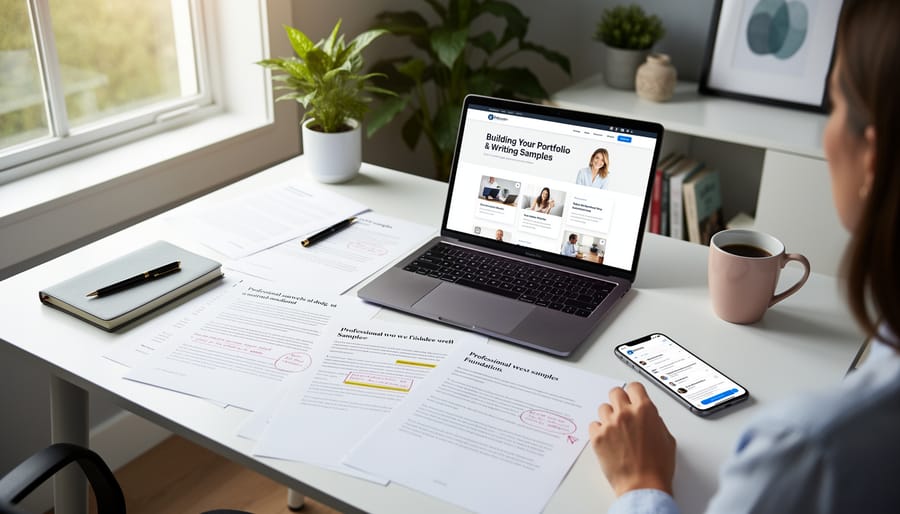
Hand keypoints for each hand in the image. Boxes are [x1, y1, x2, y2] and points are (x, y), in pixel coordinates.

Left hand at [589, 382, 675, 496]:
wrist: (643, 485)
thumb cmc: (657, 467)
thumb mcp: (666, 438)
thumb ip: (655, 420)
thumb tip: (648, 415)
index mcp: (645, 410)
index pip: (634, 387)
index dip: (634, 393)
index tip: (632, 397)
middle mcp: (625, 413)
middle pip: (615, 392)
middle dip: (619, 401)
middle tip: (622, 413)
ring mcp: (609, 424)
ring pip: (603, 408)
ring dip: (608, 416)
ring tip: (616, 431)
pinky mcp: (597, 437)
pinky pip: (593, 425)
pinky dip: (599, 431)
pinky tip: (607, 440)